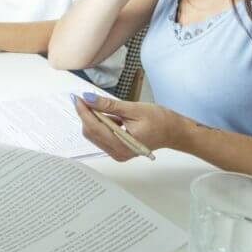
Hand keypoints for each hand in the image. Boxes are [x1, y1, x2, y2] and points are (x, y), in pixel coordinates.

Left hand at [71, 92, 188, 160]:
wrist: (174, 132)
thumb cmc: (160, 121)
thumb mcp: (134, 109)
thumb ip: (109, 105)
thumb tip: (89, 98)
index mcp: (122, 145)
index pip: (94, 127)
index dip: (83, 111)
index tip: (76, 97)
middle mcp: (117, 153)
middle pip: (90, 132)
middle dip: (87, 115)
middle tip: (87, 98)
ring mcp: (117, 153)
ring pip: (94, 134)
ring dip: (94, 119)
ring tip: (106, 108)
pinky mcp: (118, 150)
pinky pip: (101, 136)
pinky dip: (101, 124)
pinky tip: (112, 117)